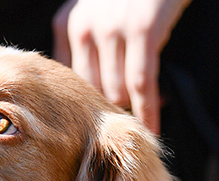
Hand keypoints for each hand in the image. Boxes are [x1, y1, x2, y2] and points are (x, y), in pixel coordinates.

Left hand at [53, 0, 191, 133]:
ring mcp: (112, 29)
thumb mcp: (96, 10)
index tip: (98, 122)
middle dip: (110, 111)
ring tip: (146, 120)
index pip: (70, 80)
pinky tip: (152, 130)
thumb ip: (88, 42)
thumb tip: (97, 89)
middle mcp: (83, 27)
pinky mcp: (142, 31)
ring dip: (133, 110)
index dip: (86, 104)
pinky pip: (141, 84)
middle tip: (126, 126)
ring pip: (116, 90)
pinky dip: (147, 112)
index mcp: (67, 23)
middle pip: (91, 90)